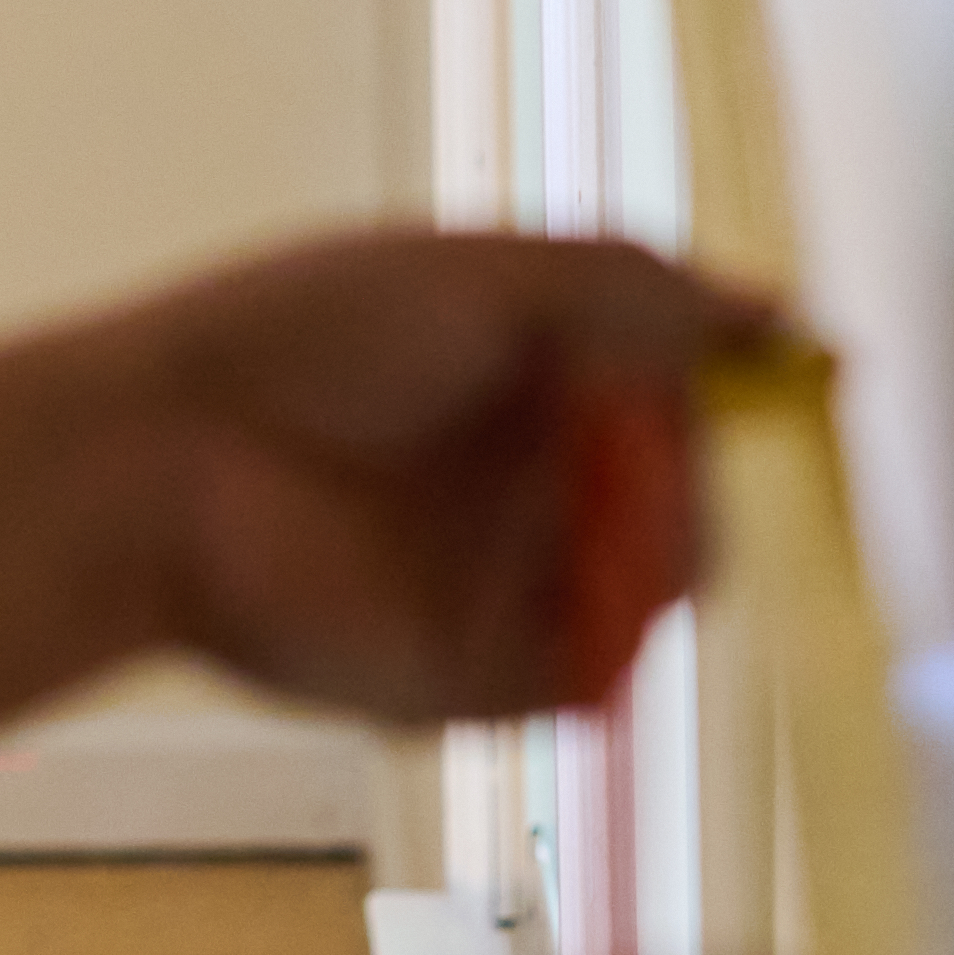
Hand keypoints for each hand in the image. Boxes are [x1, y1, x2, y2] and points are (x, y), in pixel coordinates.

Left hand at [96, 227, 755, 721]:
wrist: (158, 466)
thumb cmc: (301, 340)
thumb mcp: (481, 273)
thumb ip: (637, 286)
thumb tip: (785, 313)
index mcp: (538, 377)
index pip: (690, 389)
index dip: (740, 391)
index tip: (795, 381)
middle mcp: (535, 483)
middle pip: (700, 494)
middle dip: (692, 473)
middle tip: (632, 448)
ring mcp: (512, 586)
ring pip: (667, 585)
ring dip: (653, 548)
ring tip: (584, 513)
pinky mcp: (480, 681)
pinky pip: (595, 674)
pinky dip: (597, 638)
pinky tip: (555, 588)